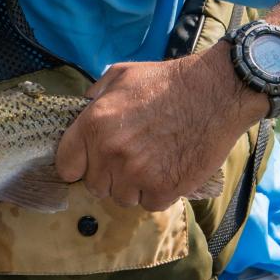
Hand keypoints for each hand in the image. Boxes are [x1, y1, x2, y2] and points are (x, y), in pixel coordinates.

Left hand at [54, 46, 264, 210]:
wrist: (213, 93)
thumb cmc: (166, 81)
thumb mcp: (121, 75)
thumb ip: (96, 95)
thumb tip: (84, 108)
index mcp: (94, 125)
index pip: (66, 165)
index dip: (77, 165)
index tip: (88, 163)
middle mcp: (110, 152)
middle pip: (95, 186)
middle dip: (108, 175)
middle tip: (129, 159)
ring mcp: (137, 174)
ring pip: (121, 198)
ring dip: (132, 186)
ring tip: (151, 163)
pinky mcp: (164, 189)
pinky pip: (149, 203)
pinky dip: (157, 193)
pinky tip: (167, 171)